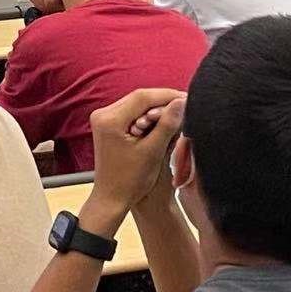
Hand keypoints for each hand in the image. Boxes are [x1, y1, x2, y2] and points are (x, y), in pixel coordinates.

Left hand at [88, 89, 186, 218]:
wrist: (113, 196)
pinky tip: (162, 120)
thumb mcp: (153, 151)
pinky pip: (131, 112)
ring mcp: (103, 118)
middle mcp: (102, 114)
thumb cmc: (132, 179)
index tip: (188, 98)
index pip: (142, 97)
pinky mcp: (107, 124)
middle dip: (163, 101)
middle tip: (186, 104)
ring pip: (135, 104)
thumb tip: (182, 102)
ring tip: (177, 114)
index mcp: (110, 120)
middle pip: (138, 98)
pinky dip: (147, 115)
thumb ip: (167, 125)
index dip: (167, 95)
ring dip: (155, 108)